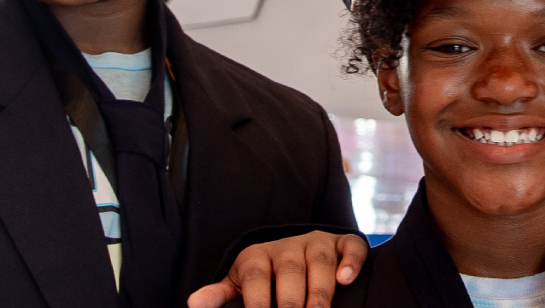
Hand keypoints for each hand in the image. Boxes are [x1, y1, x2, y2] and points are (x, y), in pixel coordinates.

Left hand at [187, 231, 370, 307]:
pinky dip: (351, 261)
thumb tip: (193, 304)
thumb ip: (219, 295)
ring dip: (320, 291)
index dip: (258, 304)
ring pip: (320, 263)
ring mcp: (316, 243)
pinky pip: (350, 247)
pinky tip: (347, 280)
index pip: (256, 280)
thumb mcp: (238, 285)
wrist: (290, 250)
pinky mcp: (341, 243)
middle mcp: (287, 246)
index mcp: (257, 257)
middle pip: (290, 273)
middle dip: (292, 303)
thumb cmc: (262, 278)